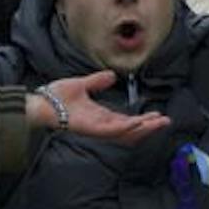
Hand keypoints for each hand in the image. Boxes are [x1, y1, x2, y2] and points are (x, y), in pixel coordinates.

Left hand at [31, 71, 169, 143]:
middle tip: (167, 122)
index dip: (143, 119)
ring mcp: (97, 128)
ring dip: (143, 128)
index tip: (158, 115)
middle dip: (149, 127)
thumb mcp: (82, 84)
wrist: (41, 103)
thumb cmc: (56, 97)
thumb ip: (98, 81)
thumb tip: (112, 75)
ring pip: (125, 133)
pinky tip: (138, 122)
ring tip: (159, 123)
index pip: (127, 120)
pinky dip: (126, 127)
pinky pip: (112, 130)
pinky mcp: (91, 129)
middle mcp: (102, 125)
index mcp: (101, 115)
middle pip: (131, 130)